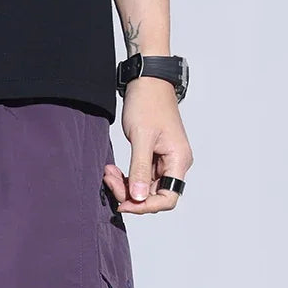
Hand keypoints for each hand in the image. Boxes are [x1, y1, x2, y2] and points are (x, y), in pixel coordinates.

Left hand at [102, 79, 192, 214]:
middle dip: (129, 194)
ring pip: (143, 188)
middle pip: (153, 195)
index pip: (168, 198)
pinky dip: (125, 177)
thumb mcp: (142, 138)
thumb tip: (138, 197)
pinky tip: (112, 170)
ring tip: (108, 172)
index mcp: (178, 159)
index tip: (124, 203)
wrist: (146, 81)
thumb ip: (140, 169)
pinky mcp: (152, 158)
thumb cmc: (148, 103)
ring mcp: (163, 161)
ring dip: (124, 186)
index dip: (146, 206)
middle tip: (109, 180)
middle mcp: (174, 163)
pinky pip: (139, 177)